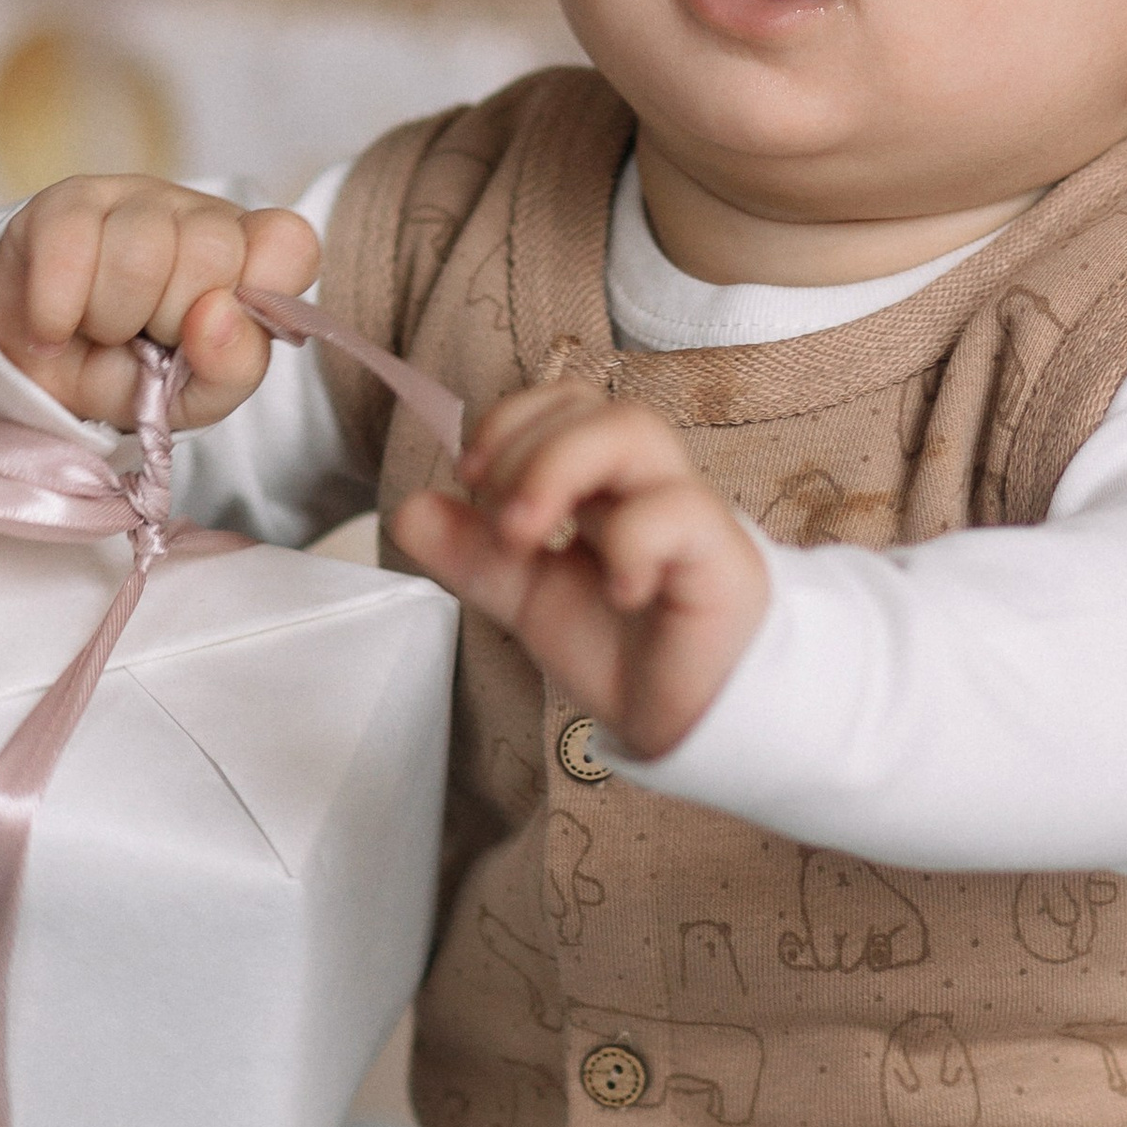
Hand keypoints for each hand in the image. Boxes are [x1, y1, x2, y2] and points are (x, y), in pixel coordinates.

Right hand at [0, 178, 321, 431]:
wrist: (39, 381)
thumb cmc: (132, 377)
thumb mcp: (194, 398)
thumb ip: (232, 367)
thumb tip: (218, 315)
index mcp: (250, 257)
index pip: (291, 244)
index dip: (259, 291)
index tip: (213, 332)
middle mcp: (199, 215)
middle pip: (212, 252)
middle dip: (171, 320)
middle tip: (144, 337)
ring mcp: (132, 198)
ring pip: (140, 252)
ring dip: (111, 319)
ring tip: (99, 327)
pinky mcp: (65, 202)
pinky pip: (70, 248)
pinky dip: (57, 311)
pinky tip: (54, 327)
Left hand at [392, 379, 768, 760]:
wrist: (691, 722)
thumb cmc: (626, 651)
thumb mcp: (527, 599)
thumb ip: (471, 555)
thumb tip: (407, 509)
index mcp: (605, 486)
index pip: (566, 403)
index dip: (511, 422)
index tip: (470, 477)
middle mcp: (647, 486)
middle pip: (597, 407)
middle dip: (527, 449)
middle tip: (502, 523)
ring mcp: (687, 515)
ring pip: (635, 431)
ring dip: (561, 467)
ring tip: (527, 535)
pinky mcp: (719, 557)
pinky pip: (677, 511)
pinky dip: (630, 541)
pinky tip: (616, 592)